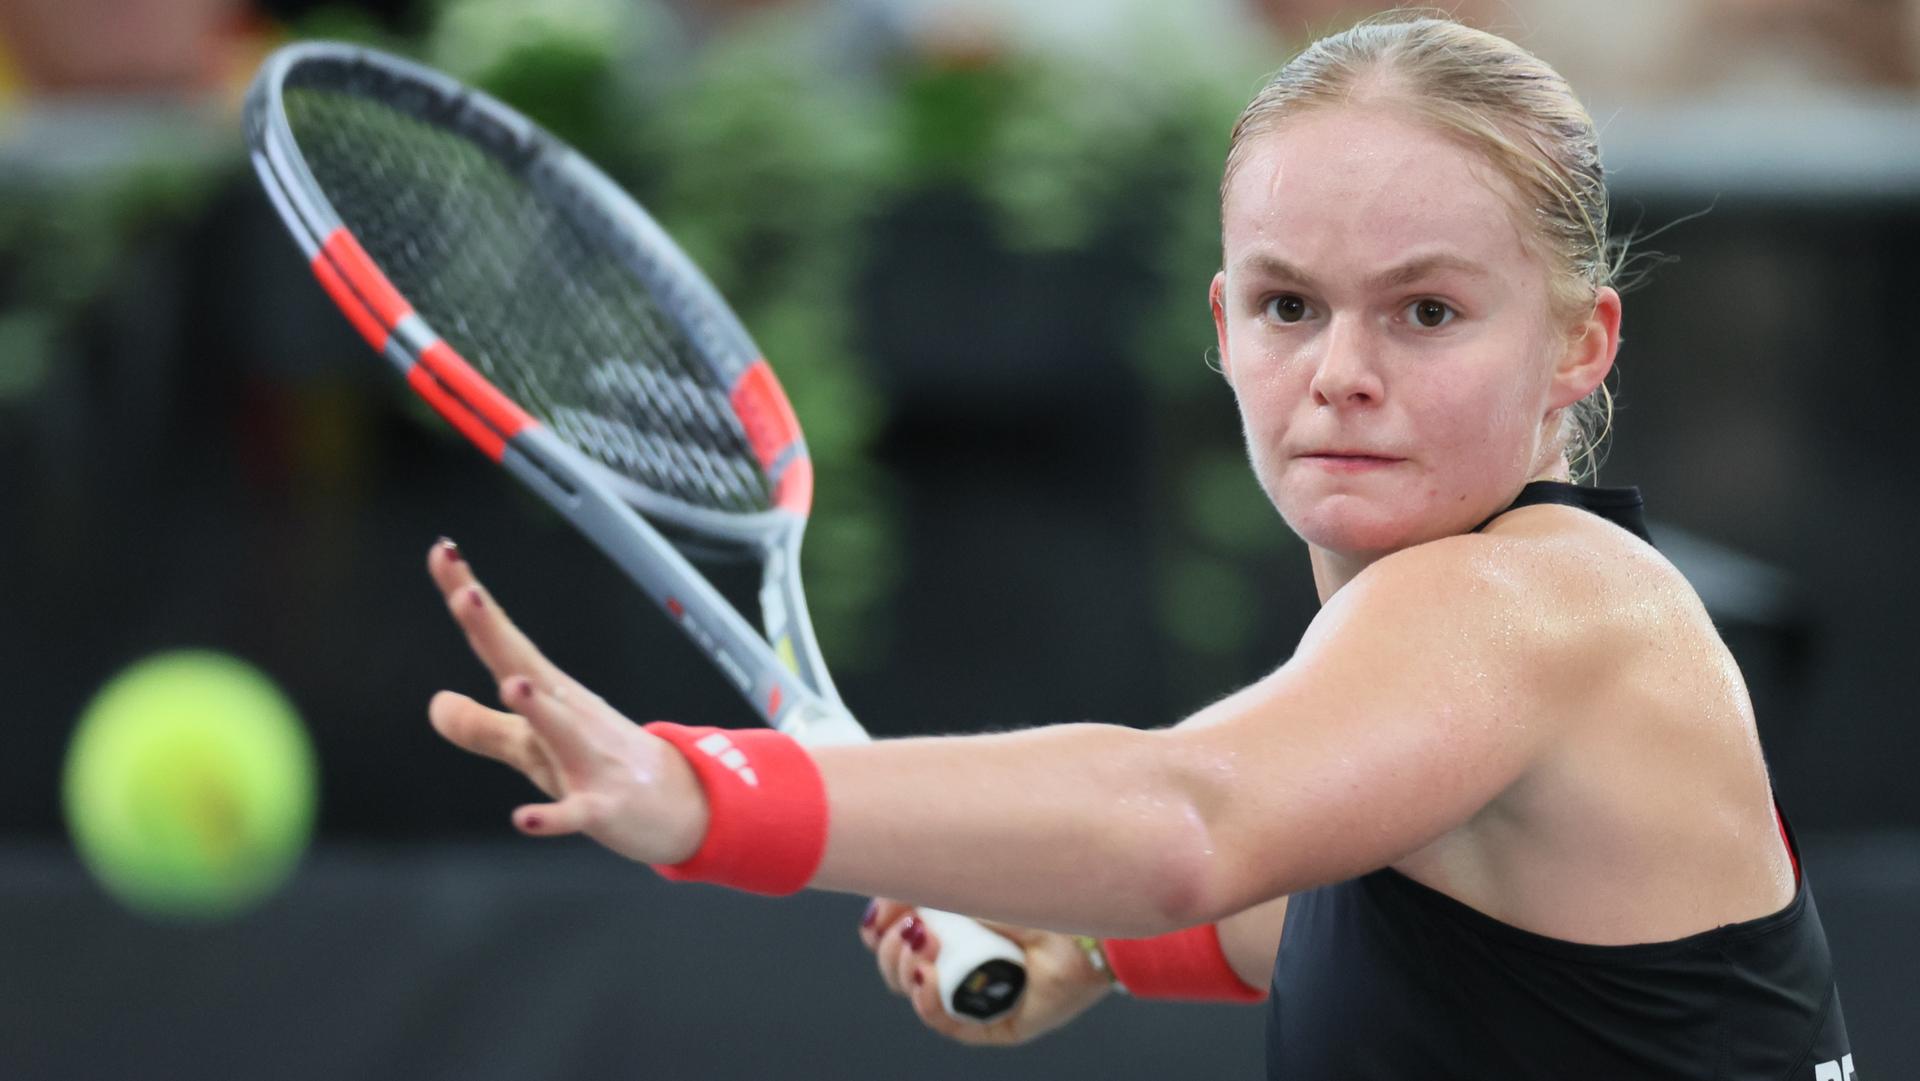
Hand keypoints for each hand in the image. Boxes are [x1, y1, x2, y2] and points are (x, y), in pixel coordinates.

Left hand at [424, 538, 708, 863]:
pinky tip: (525, 819)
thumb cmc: (598, 769)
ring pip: (560, 730)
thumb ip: (482, 727)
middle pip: (525, 667)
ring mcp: (589, 760)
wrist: (679, 803)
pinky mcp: (604, 807)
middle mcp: (569, 715)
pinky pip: (576, 813)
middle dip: (496, 633)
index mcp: (548, 694)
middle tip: (465, 593)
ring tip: (513, 685)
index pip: (500, 641)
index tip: (441, 551)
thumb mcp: (532, 749)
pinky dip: (553, 817)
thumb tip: (434, 703)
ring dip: (538, 709)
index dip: (468, 601)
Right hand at [858, 898, 1110, 1045]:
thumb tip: (872, 916)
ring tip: (926, 943)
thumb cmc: (1029, 879)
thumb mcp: (960, 876)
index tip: (881, 915)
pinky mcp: (1000, 1023)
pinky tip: (926, 977)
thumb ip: (915, 887)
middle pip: (899, 969)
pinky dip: (927, 1001)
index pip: (897, 938)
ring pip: (917, 995)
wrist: (1080, 902)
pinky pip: (949, 1023)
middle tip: (912, 927)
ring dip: (906, 969)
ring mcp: (982, 992)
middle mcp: (965, 959)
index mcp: (954, 924)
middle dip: (891, 950)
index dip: (880, 931)